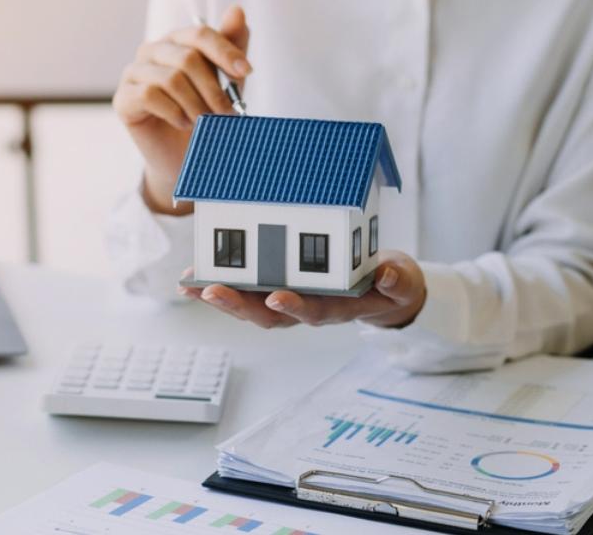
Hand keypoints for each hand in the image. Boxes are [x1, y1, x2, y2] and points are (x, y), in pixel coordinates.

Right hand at [112, 5, 251, 214]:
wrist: (182, 157)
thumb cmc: (204, 115)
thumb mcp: (226, 82)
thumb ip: (231, 47)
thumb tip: (237, 9)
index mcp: (176, 41)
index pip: (200, 34)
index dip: (224, 51)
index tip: (245, 72)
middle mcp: (152, 51)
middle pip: (187, 58)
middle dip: (213, 89)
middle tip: (228, 113)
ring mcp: (133, 73)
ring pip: (171, 79)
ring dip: (197, 105)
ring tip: (206, 122)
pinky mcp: (123, 99)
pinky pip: (151, 96)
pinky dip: (174, 112)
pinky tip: (183, 123)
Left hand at [178, 251, 426, 328]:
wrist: (384, 288)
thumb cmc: (390, 284)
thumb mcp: (402, 281)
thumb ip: (397, 282)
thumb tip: (388, 277)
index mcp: (339, 307)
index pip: (316, 311)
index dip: (296, 306)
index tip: (277, 296)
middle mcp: (308, 308)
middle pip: (270, 315)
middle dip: (239, 305)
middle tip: (210, 292)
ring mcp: (291, 301)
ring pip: (251, 306)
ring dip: (221, 297)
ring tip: (190, 285)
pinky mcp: (277, 288)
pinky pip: (246, 290)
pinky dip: (220, 283)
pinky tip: (193, 277)